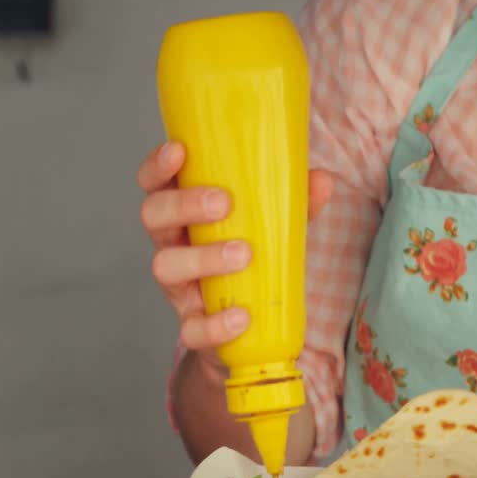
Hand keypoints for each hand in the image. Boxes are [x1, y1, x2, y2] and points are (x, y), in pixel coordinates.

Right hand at [138, 141, 332, 371]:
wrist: (250, 326)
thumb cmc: (254, 257)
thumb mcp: (275, 225)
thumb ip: (295, 202)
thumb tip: (322, 179)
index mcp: (185, 211)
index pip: (156, 182)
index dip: (158, 165)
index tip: (180, 150)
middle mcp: (173, 243)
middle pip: (154, 216)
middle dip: (184, 205)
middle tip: (224, 203)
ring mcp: (179, 285)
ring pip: (166, 266)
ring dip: (203, 257)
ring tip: (244, 255)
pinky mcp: (192, 323)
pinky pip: (191, 327)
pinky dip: (215, 323)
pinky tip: (241, 316)